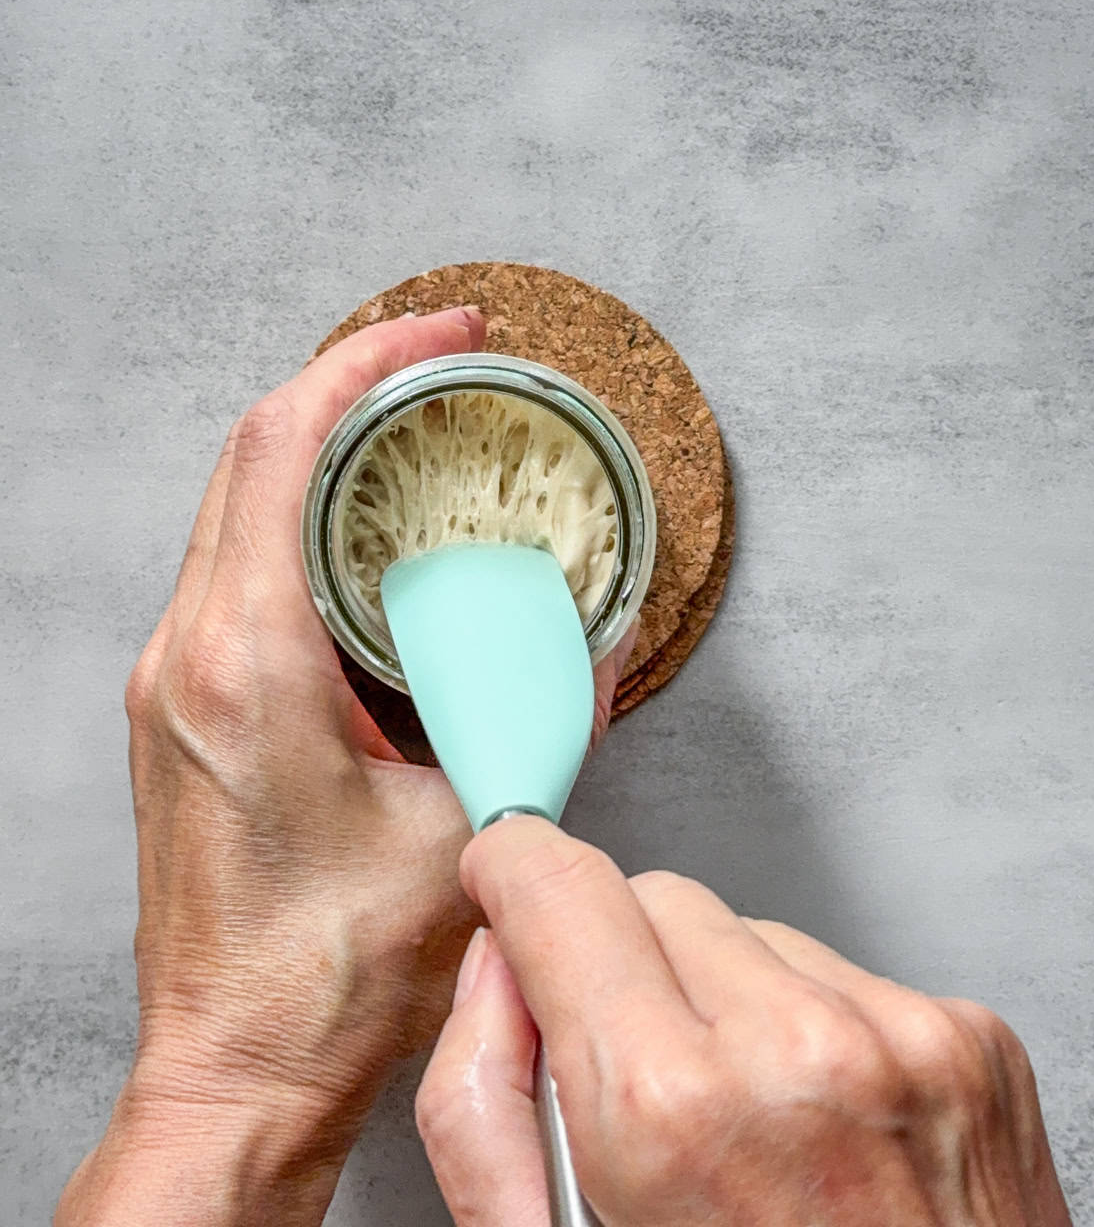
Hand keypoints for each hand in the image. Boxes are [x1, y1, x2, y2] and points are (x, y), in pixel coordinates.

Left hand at [56, 310, 635, 1226]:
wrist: (238, 1067)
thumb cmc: (329, 975)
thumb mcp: (468, 826)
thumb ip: (549, 713)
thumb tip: (611, 639)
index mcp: (248, 660)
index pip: (286, 447)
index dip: (367, 362)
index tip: (443, 334)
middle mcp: (190, 654)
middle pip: (251, 453)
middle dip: (349, 383)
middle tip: (440, 364)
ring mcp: (173, 682)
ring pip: (233, 505)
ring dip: (318, 448)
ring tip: (410, 432)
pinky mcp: (183, 711)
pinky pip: (230, 566)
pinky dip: (296, 517)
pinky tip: (364, 534)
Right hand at [418, 817, 1072, 1225]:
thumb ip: (484, 1101)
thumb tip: (499, 960)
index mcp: (672, 1109)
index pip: (559, 888)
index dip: (517, 879)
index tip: (510, 883)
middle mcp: (797, 1049)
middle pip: (655, 897)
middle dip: (625, 965)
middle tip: (641, 1084)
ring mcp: (901, 1038)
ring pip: (752, 931)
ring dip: (730, 1002)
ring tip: (750, 1129)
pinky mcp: (974, 1042)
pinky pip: (846, 974)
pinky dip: (817, 1030)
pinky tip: (826, 1129)